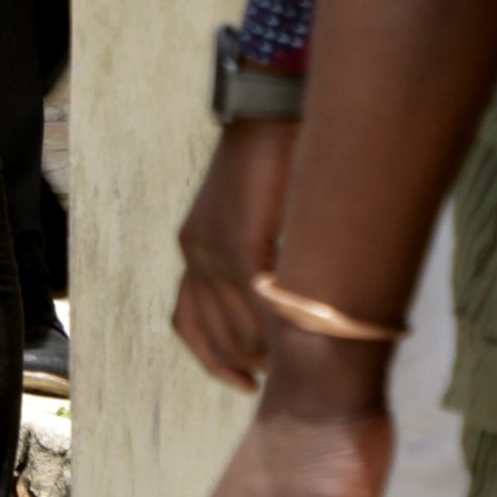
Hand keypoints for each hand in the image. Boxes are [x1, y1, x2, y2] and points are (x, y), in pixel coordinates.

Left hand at [174, 118, 299, 391]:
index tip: (245, 382)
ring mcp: (210, 252)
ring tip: (304, 369)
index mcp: (195, 248)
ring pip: (239, 330)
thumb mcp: (262, 219)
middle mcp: (194, 255)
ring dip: (271, 355)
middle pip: (218, 336)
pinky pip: (258, 308)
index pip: (191, 323)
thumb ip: (267, 260)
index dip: (216, 360)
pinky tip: (305, 345)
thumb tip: (293, 306)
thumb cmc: (281, 163)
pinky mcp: (236, 246)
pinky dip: (280, 333)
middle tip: (290, 380)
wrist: (272, 114)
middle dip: (252, 364)